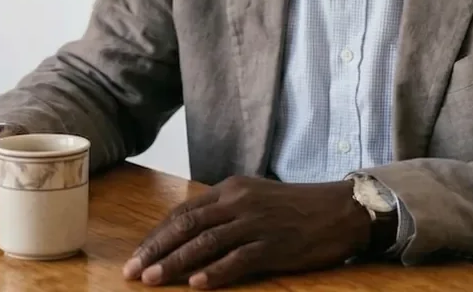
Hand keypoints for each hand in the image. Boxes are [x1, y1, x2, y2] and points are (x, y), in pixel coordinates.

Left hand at [122, 176, 372, 288]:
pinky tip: (197, 285)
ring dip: (175, 263)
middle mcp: (238, 202)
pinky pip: (238, 260)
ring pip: (205, 243)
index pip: (183, 212)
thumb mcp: (254, 198)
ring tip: (153, 279)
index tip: (137, 254)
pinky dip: (216, 272)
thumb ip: (223, 212)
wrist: (340, 210)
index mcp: (230, 189)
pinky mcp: (274, 245)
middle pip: (187, 226)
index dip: (157, 234)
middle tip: (132, 271)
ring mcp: (256, 223)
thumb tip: (189, 234)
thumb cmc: (296, 207)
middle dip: (155, 250)